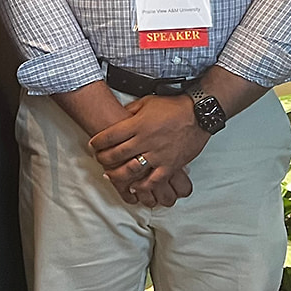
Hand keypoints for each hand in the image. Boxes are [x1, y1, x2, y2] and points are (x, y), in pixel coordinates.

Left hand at [90, 94, 207, 206]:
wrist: (198, 114)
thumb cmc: (173, 107)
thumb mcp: (147, 102)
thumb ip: (131, 111)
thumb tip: (118, 117)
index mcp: (138, 124)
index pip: (110, 136)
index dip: (97, 141)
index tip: (93, 145)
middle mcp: (145, 140)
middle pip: (116, 154)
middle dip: (103, 158)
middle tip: (99, 159)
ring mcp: (158, 155)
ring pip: (131, 170)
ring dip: (117, 174)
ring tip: (110, 175)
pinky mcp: (170, 165)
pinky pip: (153, 180)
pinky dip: (142, 186)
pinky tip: (134, 187)